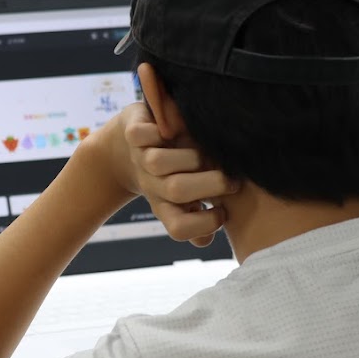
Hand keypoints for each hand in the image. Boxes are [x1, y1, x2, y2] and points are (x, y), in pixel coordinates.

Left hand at [116, 103, 237, 246]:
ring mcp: (141, 158)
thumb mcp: (190, 195)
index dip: (205, 223)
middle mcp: (152, 185)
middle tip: (230, 178)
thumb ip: (206, 211)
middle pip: (176, 190)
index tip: (224, 211)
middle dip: (211, 183)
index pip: (179, 228)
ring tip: (204, 151)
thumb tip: (225, 220)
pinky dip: (159, 128)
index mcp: (166, 206)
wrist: (127, 147)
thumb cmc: (175, 171)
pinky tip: (176, 129)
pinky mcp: (132, 134)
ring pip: (158, 162)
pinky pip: (139, 134)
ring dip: (188, 155)